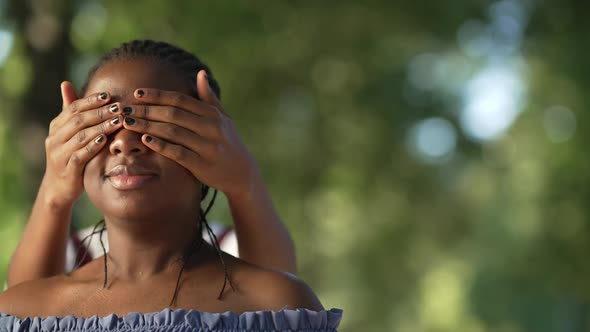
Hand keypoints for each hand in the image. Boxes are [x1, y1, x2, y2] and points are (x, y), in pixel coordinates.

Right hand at [43, 81, 123, 207]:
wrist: (59, 188)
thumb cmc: (69, 155)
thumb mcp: (68, 133)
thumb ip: (70, 111)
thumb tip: (66, 83)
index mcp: (56, 126)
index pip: (73, 108)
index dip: (91, 101)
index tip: (109, 95)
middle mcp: (54, 138)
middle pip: (78, 120)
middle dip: (101, 112)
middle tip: (119, 107)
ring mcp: (59, 154)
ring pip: (80, 136)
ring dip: (101, 127)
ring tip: (118, 121)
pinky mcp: (67, 169)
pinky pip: (80, 155)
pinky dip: (92, 146)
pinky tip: (105, 140)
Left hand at [121, 70, 260, 198]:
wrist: (242, 172)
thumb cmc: (228, 141)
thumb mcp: (223, 118)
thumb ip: (209, 97)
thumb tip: (200, 73)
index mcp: (212, 114)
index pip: (180, 100)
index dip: (157, 95)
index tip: (137, 94)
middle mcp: (211, 128)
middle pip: (172, 114)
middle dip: (146, 110)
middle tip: (125, 108)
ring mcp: (207, 146)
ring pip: (172, 132)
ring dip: (147, 126)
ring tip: (128, 123)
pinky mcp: (202, 165)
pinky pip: (177, 152)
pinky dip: (160, 145)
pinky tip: (145, 140)